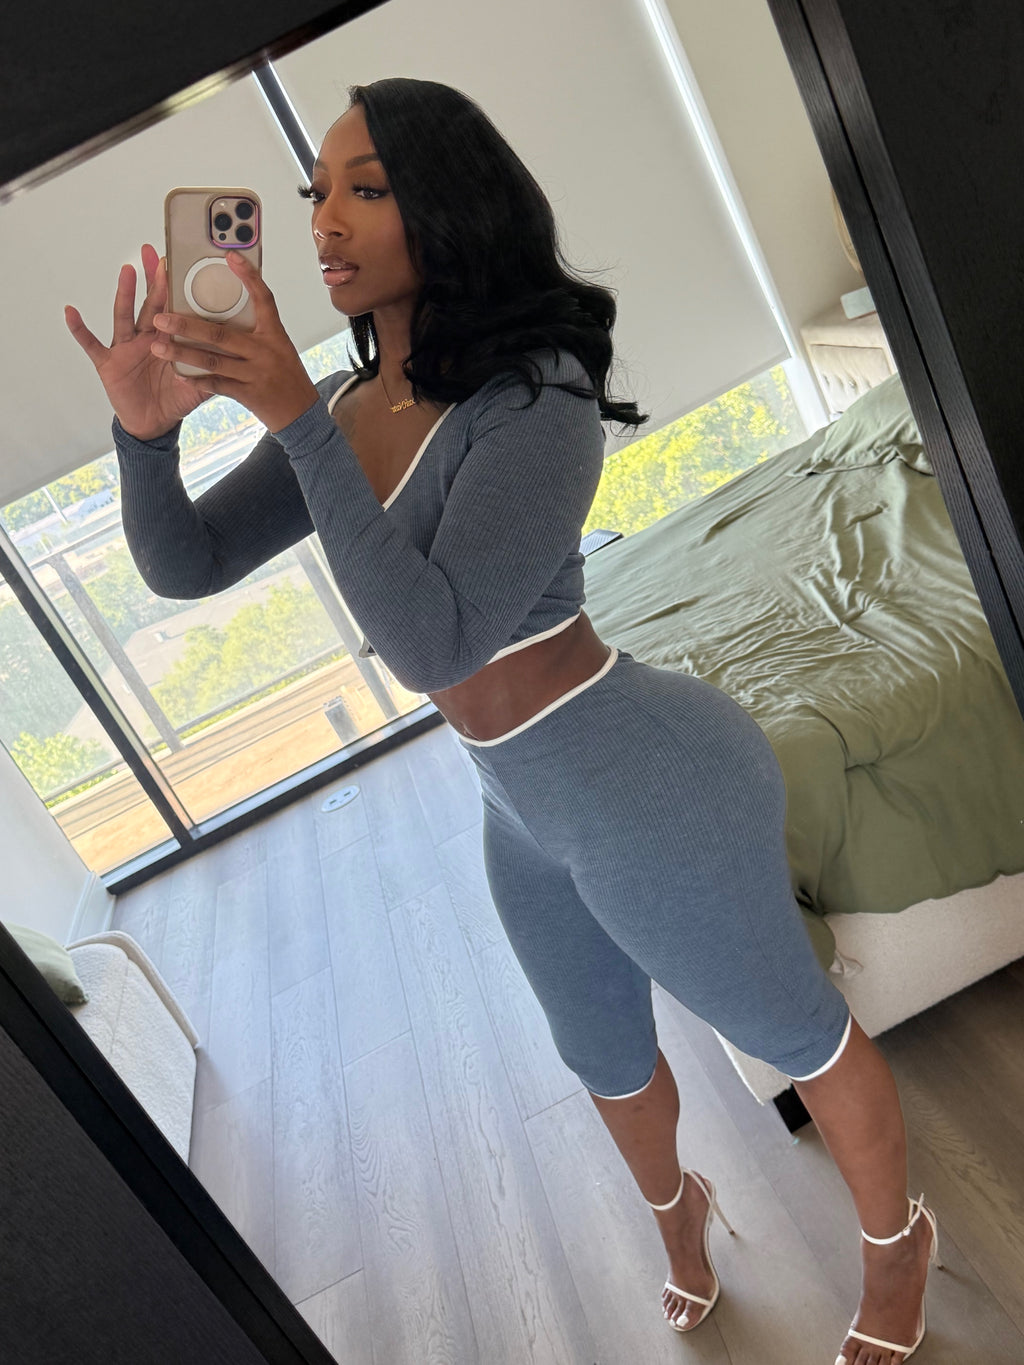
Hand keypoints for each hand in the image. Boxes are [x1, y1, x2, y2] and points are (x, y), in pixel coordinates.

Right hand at [64, 244, 212, 440]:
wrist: (153, 424)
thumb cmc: (173, 399)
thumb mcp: (198, 385)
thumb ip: (214, 371)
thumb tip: (240, 360)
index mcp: (168, 340)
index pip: (173, 308)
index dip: (174, 287)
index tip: (179, 263)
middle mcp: (146, 338)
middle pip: (150, 304)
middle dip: (152, 278)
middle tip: (154, 253)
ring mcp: (126, 348)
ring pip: (125, 316)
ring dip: (125, 294)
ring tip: (128, 270)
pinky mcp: (108, 363)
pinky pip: (92, 344)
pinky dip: (80, 330)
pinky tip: (71, 312)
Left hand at [149, 251, 320, 433]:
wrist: (301, 413)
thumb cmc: (287, 375)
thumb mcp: (278, 346)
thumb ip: (256, 327)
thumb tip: (229, 305)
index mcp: (274, 334)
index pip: (263, 299)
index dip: (249, 277)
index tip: (231, 256)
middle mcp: (264, 351)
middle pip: (222, 334)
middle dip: (187, 325)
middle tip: (161, 317)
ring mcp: (256, 374)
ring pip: (213, 360)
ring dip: (183, 353)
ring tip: (159, 347)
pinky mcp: (248, 394)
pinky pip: (217, 386)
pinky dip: (197, 380)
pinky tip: (179, 374)